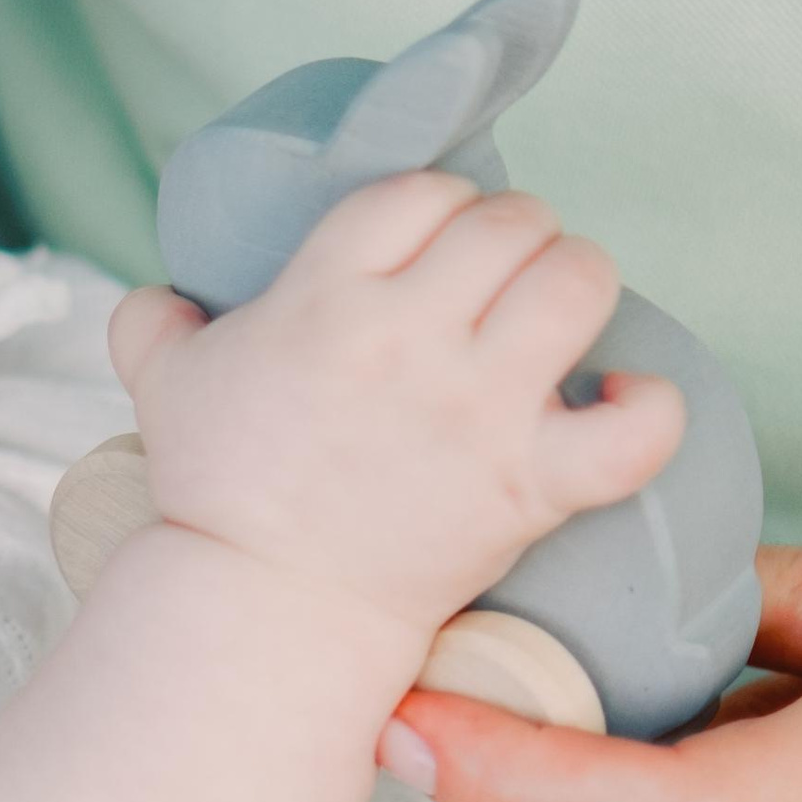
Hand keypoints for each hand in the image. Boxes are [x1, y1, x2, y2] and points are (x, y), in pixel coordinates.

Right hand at [107, 175, 680, 644]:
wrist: (268, 609)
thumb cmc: (218, 496)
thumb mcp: (162, 388)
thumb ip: (152, 323)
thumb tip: (161, 298)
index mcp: (326, 299)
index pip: (420, 191)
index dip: (440, 204)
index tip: (437, 242)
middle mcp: (410, 340)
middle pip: (511, 223)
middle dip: (514, 237)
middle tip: (500, 280)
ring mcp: (479, 413)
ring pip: (580, 283)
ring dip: (578, 284)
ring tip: (557, 317)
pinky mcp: (530, 486)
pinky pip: (635, 429)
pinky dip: (650, 406)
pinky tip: (622, 399)